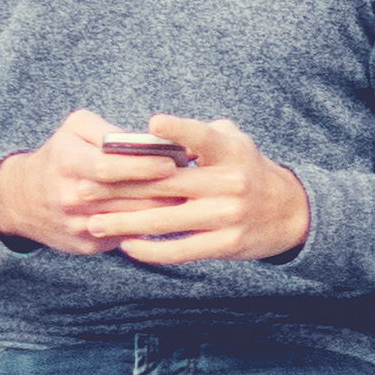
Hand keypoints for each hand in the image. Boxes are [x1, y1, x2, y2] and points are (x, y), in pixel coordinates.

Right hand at [0, 110, 188, 253]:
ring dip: (164, 211)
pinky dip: (151, 228)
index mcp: (68, 163)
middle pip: (127, 196)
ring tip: (192, 200)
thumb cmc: (59, 157)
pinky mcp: (88, 245)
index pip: (109, 167)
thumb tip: (150, 139)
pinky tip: (172, 219)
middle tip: (196, 183)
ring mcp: (80, 224)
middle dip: (164, 189)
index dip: (143, 166)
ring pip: (133, 219)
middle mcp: (72, 196)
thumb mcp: (74, 130)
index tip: (172, 163)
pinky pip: (128, 237)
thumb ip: (108, 129)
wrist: (21, 201)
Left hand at [74, 114, 313, 266]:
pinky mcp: (226, 244)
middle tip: (82, 189)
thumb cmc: (250, 171)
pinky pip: (181, 249)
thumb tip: (152, 133)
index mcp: (231, 152)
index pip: (202, 138)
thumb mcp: (236, 143)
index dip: (179, 131)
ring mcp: (228, 216)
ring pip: (165, 220)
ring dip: (124, 223)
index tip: (152, 125)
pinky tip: (127, 246)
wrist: (293, 213)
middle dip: (119, 188)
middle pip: (165, 184)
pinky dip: (151, 249)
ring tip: (93, 224)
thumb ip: (200, 133)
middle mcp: (230, 183)